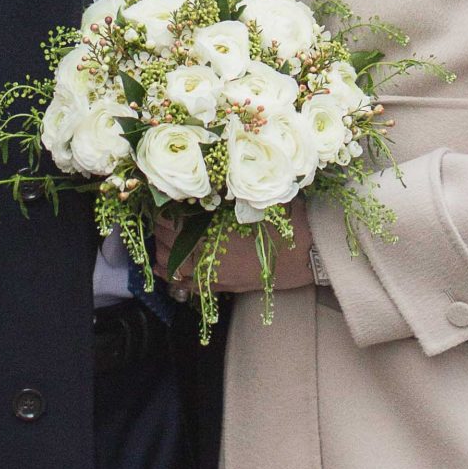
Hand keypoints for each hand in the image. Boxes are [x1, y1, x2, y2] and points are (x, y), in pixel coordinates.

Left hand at [156, 202, 313, 295]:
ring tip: (166, 236)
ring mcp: (212, 274)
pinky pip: (185, 285)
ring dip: (162, 249)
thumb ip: (223, 192)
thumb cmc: (284, 220)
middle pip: (165, 242)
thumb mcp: (252, 197)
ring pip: (169, 265)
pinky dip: (172, 274)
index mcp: (211, 229)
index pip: (169, 220)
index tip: (162, 197)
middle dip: (160, 227)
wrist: (308, 251)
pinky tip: (169, 267)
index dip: (161, 207)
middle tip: (163, 213)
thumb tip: (199, 182)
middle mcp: (206, 254)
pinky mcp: (221, 285)